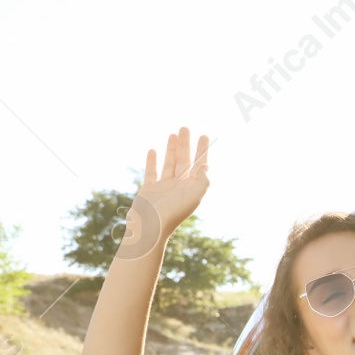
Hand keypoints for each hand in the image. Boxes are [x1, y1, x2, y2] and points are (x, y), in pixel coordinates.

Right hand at [124, 127, 209, 253]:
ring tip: (173, 134)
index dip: (202, 150)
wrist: (151, 227)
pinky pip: (151, 171)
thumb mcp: (194, 195)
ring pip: (169, 163)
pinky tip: (153, 150)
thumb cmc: (173, 212)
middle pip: (184, 160)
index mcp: (192, 187)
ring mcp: (164, 187)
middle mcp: (179, 186)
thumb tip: (206, 167)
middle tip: (185, 127)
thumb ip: (202, 180)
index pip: (199, 164)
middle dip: (185, 144)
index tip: (204, 135)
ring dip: (171, 148)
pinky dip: (152, 161)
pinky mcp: (149, 189)